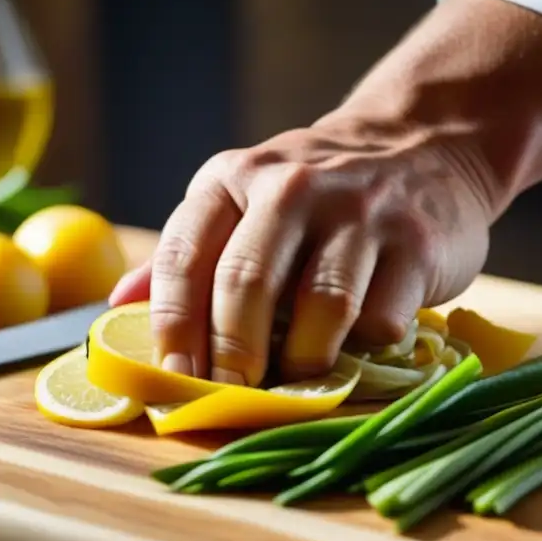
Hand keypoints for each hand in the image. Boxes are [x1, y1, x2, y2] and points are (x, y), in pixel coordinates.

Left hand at [109, 113, 497, 386]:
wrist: (424, 146)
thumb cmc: (318, 195)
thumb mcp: (244, 202)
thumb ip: (188, 253)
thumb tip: (117, 306)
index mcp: (233, 178)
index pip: (184, 257)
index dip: (172, 327)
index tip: (173, 378)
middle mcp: (291, 186)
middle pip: (246, 284)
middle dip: (232, 356)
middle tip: (231, 394)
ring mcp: (359, 212)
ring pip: (320, 307)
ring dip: (303, 361)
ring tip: (297, 378)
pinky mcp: (416, 244)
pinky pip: (380, 320)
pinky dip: (363, 349)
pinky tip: (357, 345)